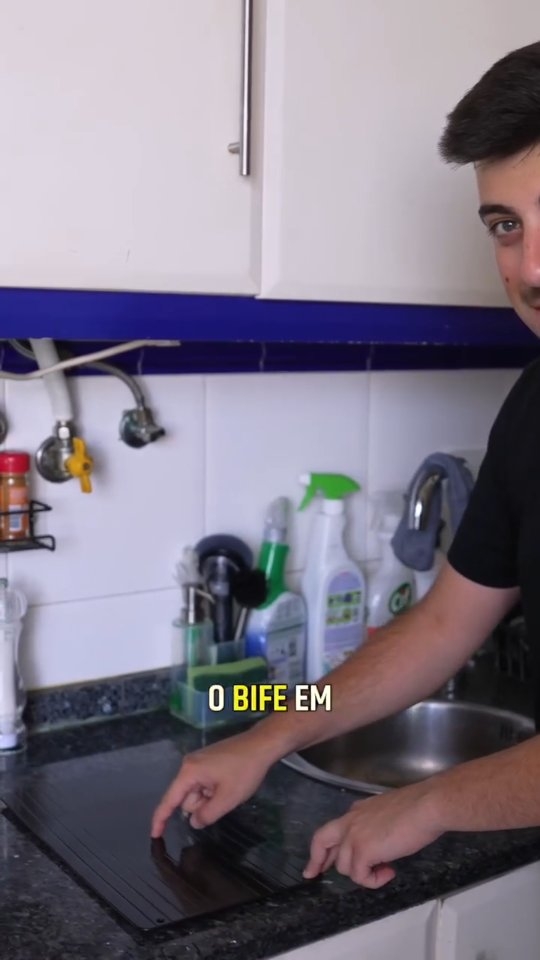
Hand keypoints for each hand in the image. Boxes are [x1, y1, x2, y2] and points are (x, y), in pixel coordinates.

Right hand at [150, 728, 273, 837]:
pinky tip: (229, 783)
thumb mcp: (227, 798)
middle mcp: (189, 765)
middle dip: (202, 805)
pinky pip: (204, 784)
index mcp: (189, 772)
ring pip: (197, 793)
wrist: (262, 745)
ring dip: (210, 798)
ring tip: (229, 788)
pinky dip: (214, 790)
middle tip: (223, 798)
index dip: (160, 819)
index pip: (169, 800)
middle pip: (186, 798)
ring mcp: (199, 762)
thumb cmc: (244, 770)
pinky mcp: (208, 762)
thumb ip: (207, 814)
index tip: (154, 835)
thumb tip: (193, 822)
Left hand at [303, 781, 441, 888]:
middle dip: (316, 861)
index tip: (316, 861)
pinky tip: (390, 871)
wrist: (426, 806)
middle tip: (314, 875)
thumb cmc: (417, 808)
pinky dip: (374, 880)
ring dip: (364, 874)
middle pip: (321, 841)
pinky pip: (360, 876)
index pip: (332, 830)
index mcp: (356, 812)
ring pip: (344, 866)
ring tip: (386, 869)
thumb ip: (375, 826)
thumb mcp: (387, 814)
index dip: (323, 847)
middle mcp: (350, 821)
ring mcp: (354, 836)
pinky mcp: (363, 851)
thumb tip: (379, 844)